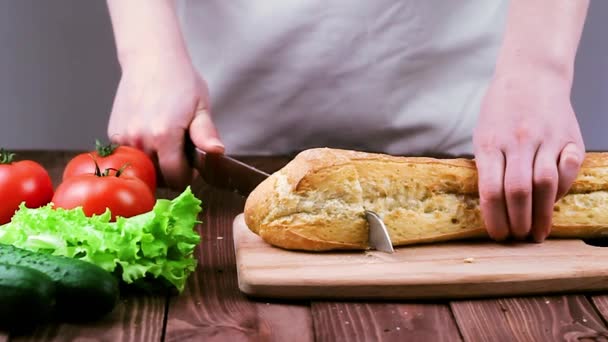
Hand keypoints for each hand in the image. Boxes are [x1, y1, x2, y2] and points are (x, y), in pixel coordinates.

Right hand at [107, 54, 224, 188]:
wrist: (151, 59)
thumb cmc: (179, 80)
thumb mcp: (200, 107)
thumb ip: (206, 134)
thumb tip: (217, 152)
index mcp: (164, 136)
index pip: (175, 178)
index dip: (187, 177)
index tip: (193, 167)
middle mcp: (140, 139)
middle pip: (158, 177)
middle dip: (172, 171)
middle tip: (181, 152)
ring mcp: (124, 137)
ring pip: (142, 169)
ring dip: (156, 164)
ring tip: (166, 143)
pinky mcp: (114, 133)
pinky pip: (129, 156)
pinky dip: (141, 154)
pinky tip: (151, 136)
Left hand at [473, 68, 584, 242]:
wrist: (531, 74)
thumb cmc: (500, 109)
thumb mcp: (482, 134)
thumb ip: (487, 165)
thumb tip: (491, 204)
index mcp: (490, 144)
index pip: (491, 190)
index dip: (495, 218)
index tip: (497, 235)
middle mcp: (518, 142)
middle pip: (519, 191)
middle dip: (518, 221)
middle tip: (518, 237)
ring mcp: (546, 139)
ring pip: (545, 184)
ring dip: (542, 214)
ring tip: (537, 232)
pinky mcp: (569, 138)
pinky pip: (567, 170)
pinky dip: (561, 190)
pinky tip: (553, 201)